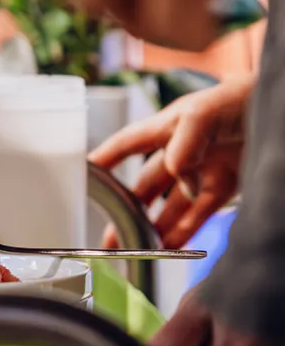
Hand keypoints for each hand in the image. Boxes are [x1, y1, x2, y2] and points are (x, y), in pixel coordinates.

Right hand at [90, 76, 252, 248]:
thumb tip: (178, 177)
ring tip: (134, 249)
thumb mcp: (206, 111)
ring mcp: (201, 172)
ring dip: (152, 227)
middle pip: (144, 186)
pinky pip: (199, 213)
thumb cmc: (243, 96)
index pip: (126, 145)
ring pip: (169, 206)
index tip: (80, 181)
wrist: (284, 108)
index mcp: (166, 127)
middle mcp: (179, 151)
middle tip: (107, 236)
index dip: (103, 162)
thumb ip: (185, 142)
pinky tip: (167, 245)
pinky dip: (183, 230)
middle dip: (124, 211)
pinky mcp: (226, 187)